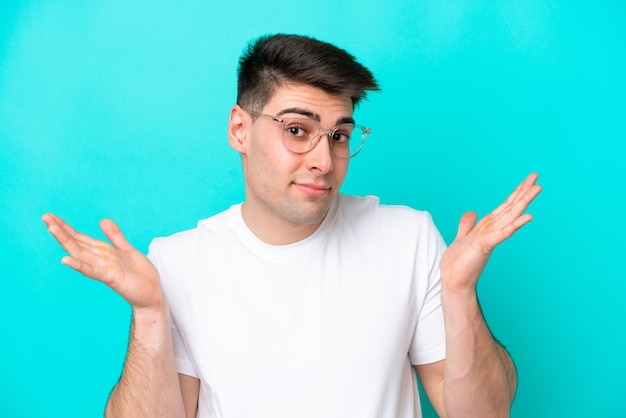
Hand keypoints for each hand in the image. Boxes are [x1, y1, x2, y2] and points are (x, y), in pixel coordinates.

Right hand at [42, 213, 163, 312]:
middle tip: (44, 217)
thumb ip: (115, 236)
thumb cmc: (139, 275)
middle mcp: (99, 259)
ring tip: (51, 228)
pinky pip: (93, 271)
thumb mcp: (127, 250)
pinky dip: (79, 265)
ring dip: (66, 241)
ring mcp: (103, 268)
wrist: (151, 295)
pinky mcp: (111, 277)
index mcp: (103, 252)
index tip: (50, 216)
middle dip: (61, 230)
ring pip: (80, 253)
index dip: (66, 227)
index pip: (80, 237)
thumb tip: (102, 220)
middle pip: (76, 242)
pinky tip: (66, 260)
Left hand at [439, 173, 541, 293]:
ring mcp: (491, 237)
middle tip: (537, 177)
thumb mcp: (462, 237)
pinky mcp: (486, 245)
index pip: (505, 206)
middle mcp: (493, 230)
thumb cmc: (459, 263)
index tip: (528, 179)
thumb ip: (467, 224)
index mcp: (488, 227)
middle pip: (511, 207)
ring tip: (537, 189)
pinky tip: (528, 217)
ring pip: (510, 216)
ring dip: (523, 202)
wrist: (453, 281)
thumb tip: (472, 213)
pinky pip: (502, 233)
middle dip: (523, 192)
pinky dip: (514, 225)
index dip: (516, 192)